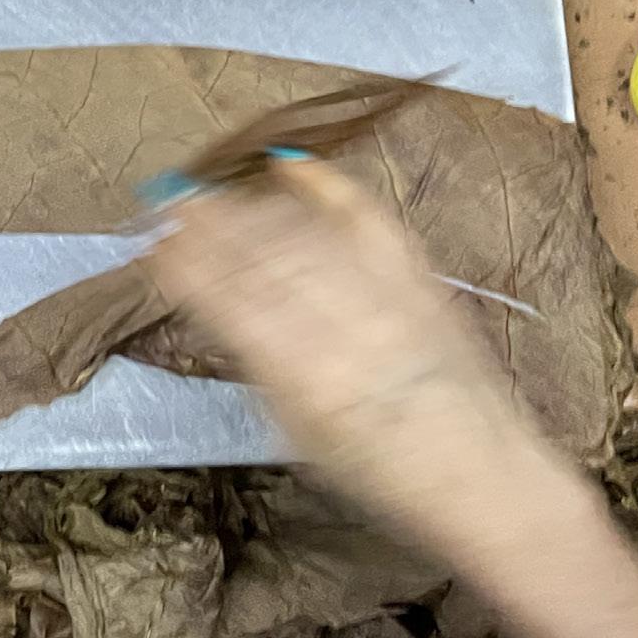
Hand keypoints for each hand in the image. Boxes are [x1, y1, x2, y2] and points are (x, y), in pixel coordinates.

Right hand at [149, 156, 637, 637]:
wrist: (480, 472)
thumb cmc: (379, 472)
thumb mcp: (298, 434)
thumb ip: (263, 370)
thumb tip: (225, 315)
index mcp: (300, 376)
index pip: (228, 302)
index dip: (188, 267)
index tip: (157, 244)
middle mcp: (340, 326)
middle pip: (261, 257)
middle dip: (210, 224)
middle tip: (172, 203)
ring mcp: (384, 295)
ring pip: (303, 232)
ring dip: (251, 208)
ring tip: (215, 194)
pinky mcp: (418, 277)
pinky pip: (365, 218)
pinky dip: (326, 187)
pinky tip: (292, 165)